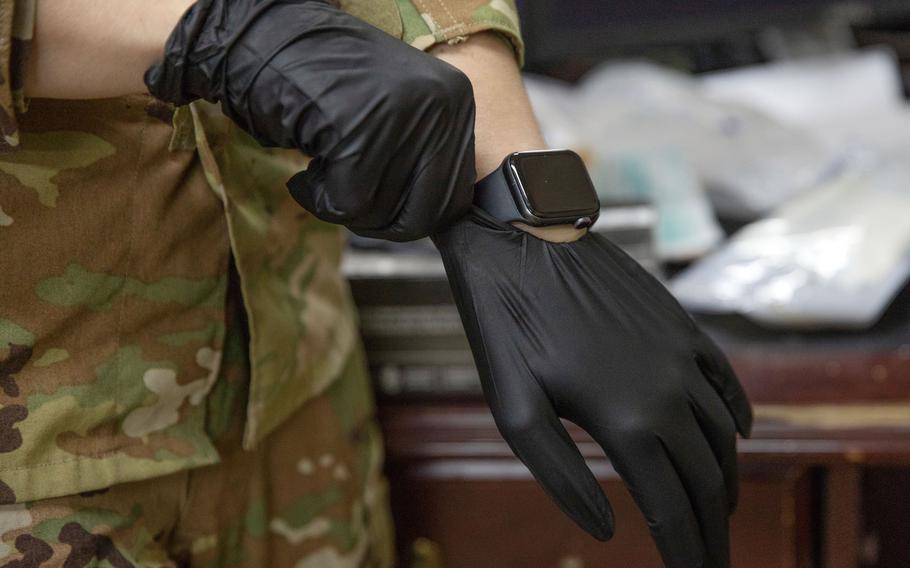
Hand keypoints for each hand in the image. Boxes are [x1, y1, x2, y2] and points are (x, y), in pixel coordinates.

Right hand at [145, 0, 475, 240]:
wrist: (262, 40)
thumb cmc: (322, 84)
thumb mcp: (396, 115)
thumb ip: (421, 161)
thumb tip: (434, 223)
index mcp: (458, 100)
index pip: (454, 201)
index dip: (408, 217)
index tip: (373, 200)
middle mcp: (442, 104)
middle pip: (423, 215)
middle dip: (377, 222)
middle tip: (343, 196)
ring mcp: (403, 115)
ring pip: (381, 213)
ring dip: (340, 204)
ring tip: (320, 165)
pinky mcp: (360, 131)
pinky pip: (346, 204)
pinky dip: (316, 198)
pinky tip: (305, 172)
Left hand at [433, 209, 752, 567]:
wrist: (520, 235)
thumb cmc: (505, 322)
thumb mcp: (512, 407)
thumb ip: (560, 475)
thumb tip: (608, 529)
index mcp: (626, 420)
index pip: (671, 509)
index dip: (686, 554)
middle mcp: (668, 391)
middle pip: (705, 481)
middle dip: (711, 532)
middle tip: (712, 562)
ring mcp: (680, 355)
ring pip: (720, 437)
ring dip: (724, 482)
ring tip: (718, 513)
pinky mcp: (679, 325)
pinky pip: (724, 381)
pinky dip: (737, 419)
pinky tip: (738, 437)